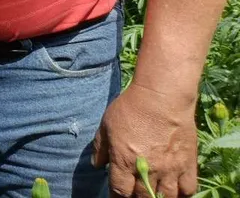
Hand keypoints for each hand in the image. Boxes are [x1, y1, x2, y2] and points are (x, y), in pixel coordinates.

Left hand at [93, 82, 197, 196]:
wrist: (162, 97)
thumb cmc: (131, 108)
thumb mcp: (106, 124)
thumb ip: (100, 147)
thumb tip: (96, 165)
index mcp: (124, 160)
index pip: (119, 191)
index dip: (117, 195)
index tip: (117, 194)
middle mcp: (147, 169)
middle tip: (135, 192)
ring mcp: (170, 169)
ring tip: (152, 193)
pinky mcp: (188, 165)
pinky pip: (187, 190)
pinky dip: (181, 194)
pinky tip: (174, 190)